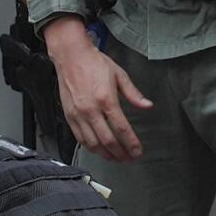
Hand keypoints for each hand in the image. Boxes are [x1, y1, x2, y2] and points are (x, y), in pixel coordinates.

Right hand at [44, 17, 150, 161]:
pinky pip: (80, 139)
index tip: (137, 151)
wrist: (70, 56)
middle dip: (120, 153)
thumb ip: (133, 94)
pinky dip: (91, 148)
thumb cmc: (94, 63)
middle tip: (129, 158)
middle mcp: (91, 110)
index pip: (122, 129)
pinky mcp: (69, 117)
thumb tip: (147, 106)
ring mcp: (78, 115)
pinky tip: (99, 150)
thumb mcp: (119, 75)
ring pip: (93, 144)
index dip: (131, 144)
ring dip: (106, 155)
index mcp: (106, 99)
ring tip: (115, 158)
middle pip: (108, 141)